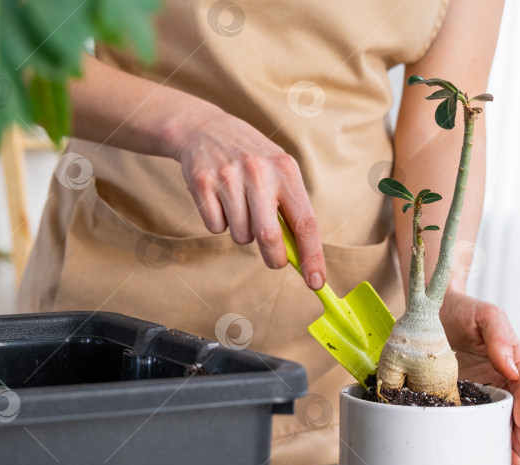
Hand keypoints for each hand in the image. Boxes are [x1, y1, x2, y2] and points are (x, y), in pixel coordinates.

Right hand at [172, 104, 325, 289]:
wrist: (205, 129)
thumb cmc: (251, 159)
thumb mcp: (278, 172)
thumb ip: (291, 210)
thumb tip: (302, 256)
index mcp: (286, 170)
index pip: (305, 222)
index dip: (312, 256)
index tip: (316, 282)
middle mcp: (259, 172)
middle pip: (269, 236)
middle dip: (274, 258)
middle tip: (274, 261)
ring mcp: (229, 177)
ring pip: (241, 235)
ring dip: (243, 233)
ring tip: (239, 207)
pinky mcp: (203, 183)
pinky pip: (216, 227)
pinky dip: (220, 223)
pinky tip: (220, 200)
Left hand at [439, 289, 519, 464]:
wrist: (434, 309)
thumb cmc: (464, 310)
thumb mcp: (486, 316)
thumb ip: (499, 337)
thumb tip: (510, 366)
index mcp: (513, 360)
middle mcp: (502, 378)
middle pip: (517, 410)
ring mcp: (483, 390)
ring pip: (501, 420)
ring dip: (512, 443)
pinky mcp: (464, 397)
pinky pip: (476, 419)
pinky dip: (485, 437)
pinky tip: (493, 455)